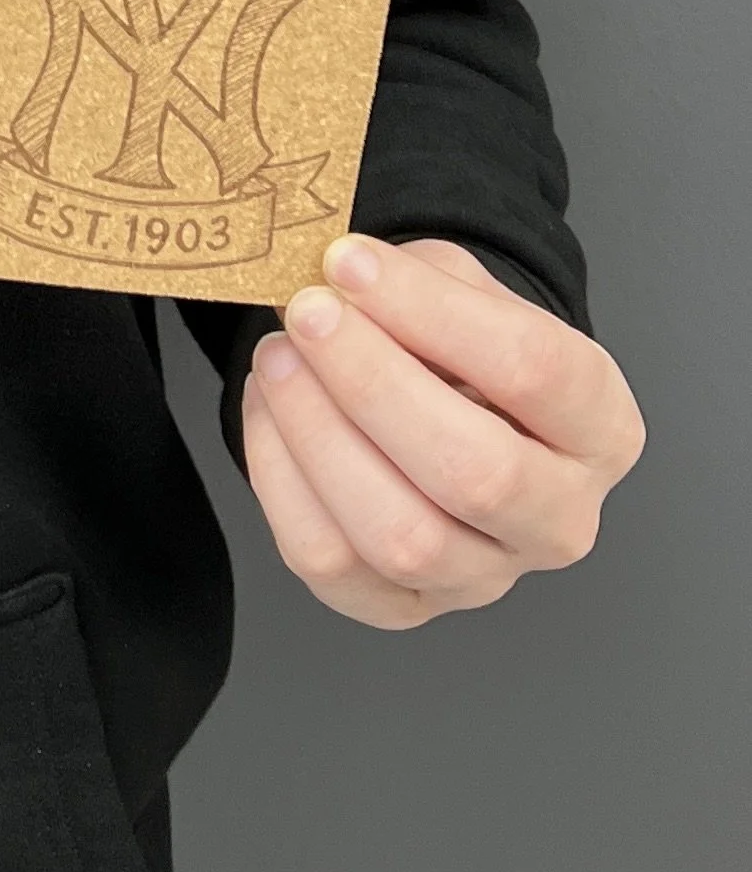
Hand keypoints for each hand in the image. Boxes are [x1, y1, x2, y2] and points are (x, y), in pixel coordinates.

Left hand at [240, 233, 643, 630]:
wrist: (447, 402)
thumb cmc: (459, 344)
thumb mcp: (462, 287)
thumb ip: (418, 281)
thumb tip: (342, 283)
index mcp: (601, 428)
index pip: (534, 371)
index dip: (432, 312)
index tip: (348, 263)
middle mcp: (560, 519)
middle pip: (477, 473)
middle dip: (373, 384)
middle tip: (308, 314)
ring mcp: (486, 577)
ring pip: (402, 536)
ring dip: (319, 435)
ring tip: (278, 356)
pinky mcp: (404, 608)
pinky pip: (329, 563)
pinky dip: (282, 479)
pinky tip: (271, 409)